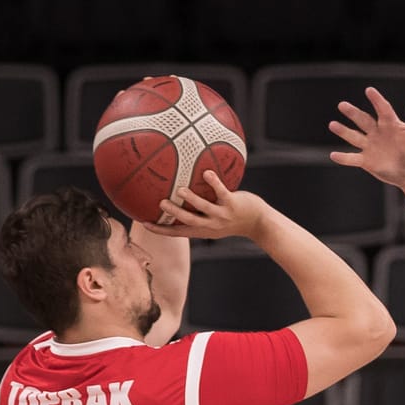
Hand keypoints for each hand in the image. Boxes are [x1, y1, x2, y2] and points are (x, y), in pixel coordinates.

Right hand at [149, 171, 270, 240]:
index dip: (161, 229)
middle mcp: (211, 225)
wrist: (259, 223)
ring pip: (203, 208)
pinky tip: (206, 172)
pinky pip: (221, 191)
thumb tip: (180, 195)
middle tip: (160, 203)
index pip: (178, 232)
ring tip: (180, 189)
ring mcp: (222, 215)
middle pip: (188, 221)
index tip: (145, 223)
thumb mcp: (215, 221)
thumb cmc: (234, 219)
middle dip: (174, 213)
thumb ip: (199, 213)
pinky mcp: (232, 204)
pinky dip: (214, 182)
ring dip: (191, 199)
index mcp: (204, 230)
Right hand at [329, 87, 404, 189]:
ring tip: (332, 124)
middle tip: (342, 105)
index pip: (382, 109)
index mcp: (391, 124)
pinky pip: (353, 158)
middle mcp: (378, 132)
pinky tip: (333, 155)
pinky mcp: (367, 161)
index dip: (376, 100)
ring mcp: (371, 146)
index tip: (369, 90)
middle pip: (363, 120)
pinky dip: (343, 158)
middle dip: (353, 113)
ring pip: (354, 137)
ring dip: (343, 131)